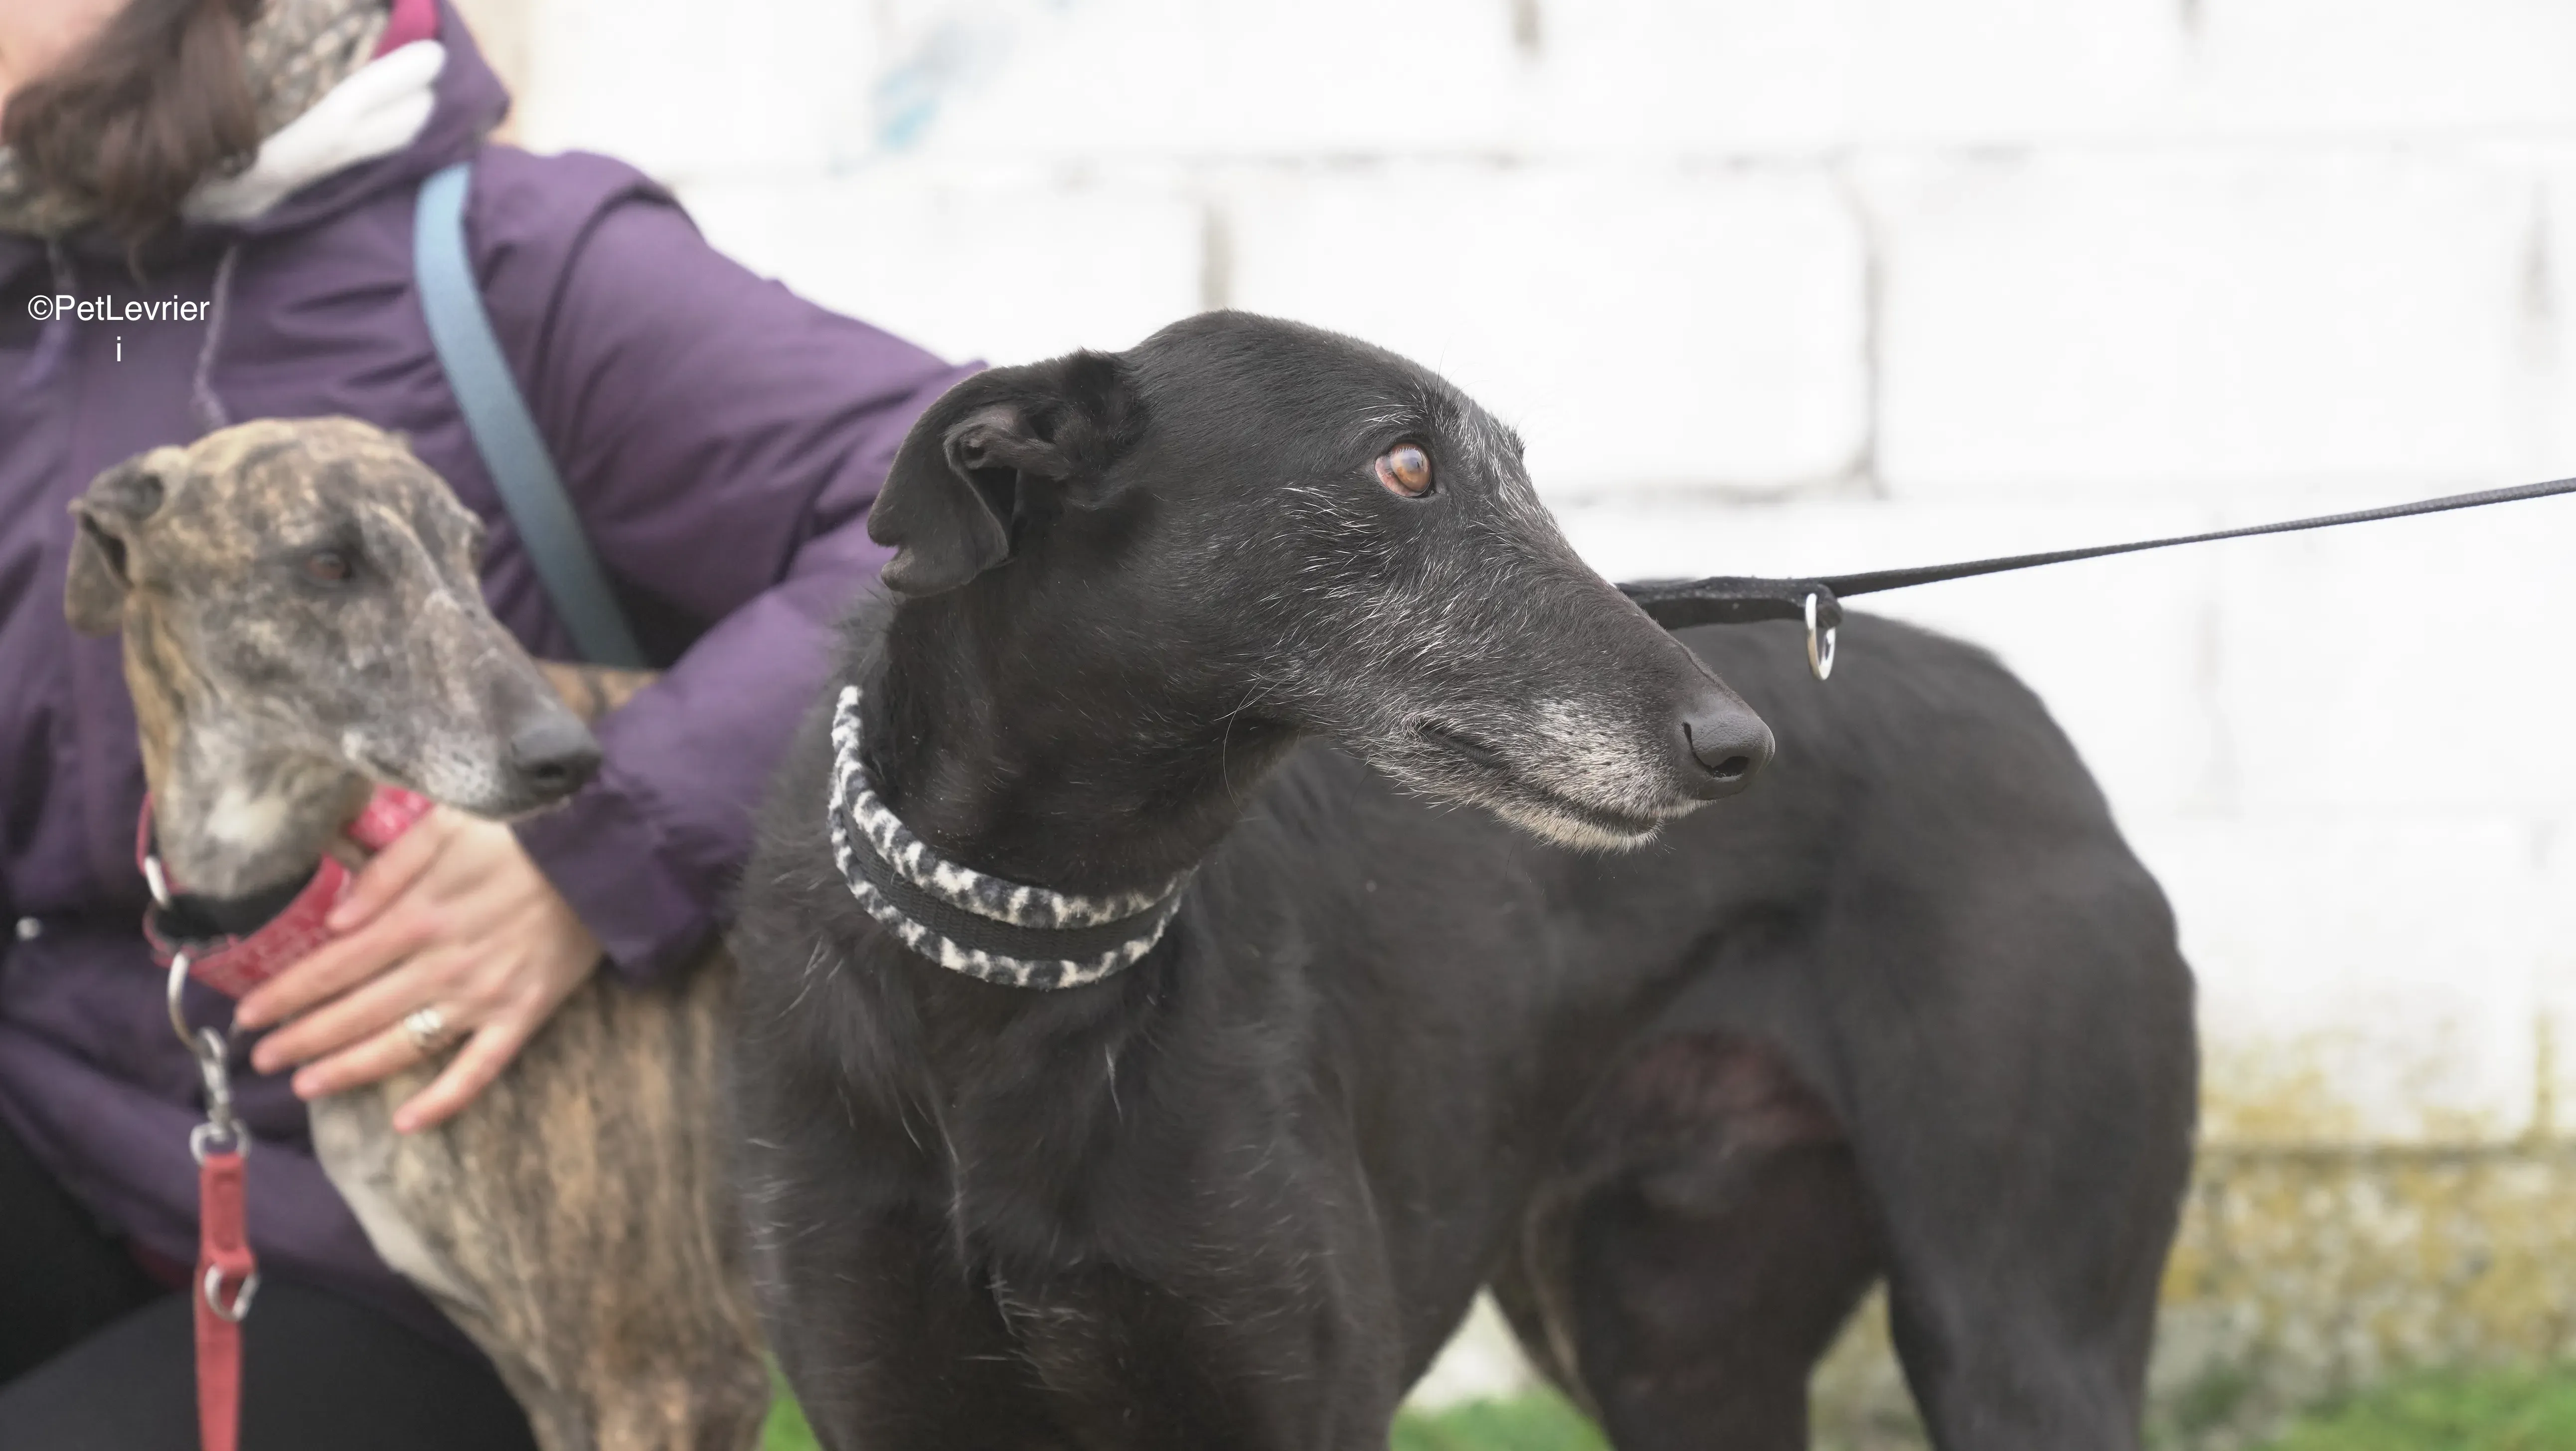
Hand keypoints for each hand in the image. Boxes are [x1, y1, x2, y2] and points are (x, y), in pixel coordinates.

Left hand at [235, 808, 602, 1133]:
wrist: (609, 853)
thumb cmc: (522, 833)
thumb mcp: (446, 826)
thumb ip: (387, 869)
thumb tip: (336, 918)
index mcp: (418, 916)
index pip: (333, 964)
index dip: (285, 992)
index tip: (247, 1013)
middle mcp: (443, 964)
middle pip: (356, 1010)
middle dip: (301, 1037)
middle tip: (260, 1059)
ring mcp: (484, 996)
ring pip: (403, 1045)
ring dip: (349, 1069)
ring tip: (305, 1086)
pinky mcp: (524, 1014)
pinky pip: (480, 1068)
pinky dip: (445, 1099)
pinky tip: (407, 1122)